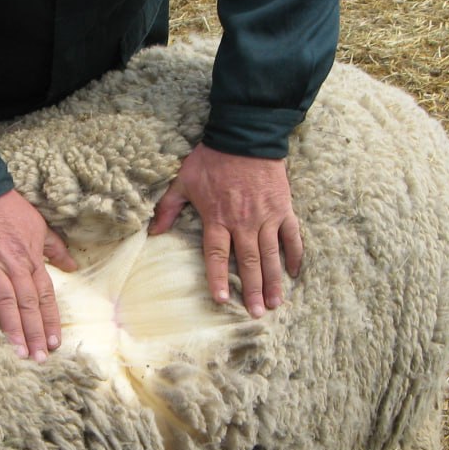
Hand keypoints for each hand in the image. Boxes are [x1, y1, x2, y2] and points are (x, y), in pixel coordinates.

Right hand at [0, 190, 77, 360]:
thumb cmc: (6, 207)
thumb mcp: (38, 224)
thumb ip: (55, 248)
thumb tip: (73, 266)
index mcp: (31, 258)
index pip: (45, 295)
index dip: (50, 320)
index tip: (55, 343)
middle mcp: (15, 265)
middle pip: (28, 304)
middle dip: (35, 332)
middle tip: (40, 358)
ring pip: (7, 301)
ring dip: (14, 329)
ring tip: (20, 353)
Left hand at [149, 145, 302, 316]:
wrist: (245, 136)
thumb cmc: (212, 159)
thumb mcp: (183, 180)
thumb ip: (168, 207)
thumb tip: (153, 231)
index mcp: (218, 218)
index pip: (217, 255)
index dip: (218, 278)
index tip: (221, 300)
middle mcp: (244, 222)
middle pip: (248, 263)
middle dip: (251, 290)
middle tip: (256, 313)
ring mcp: (266, 216)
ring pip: (271, 255)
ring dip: (273, 281)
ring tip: (275, 303)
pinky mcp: (283, 208)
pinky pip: (292, 235)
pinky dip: (295, 254)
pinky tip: (296, 273)